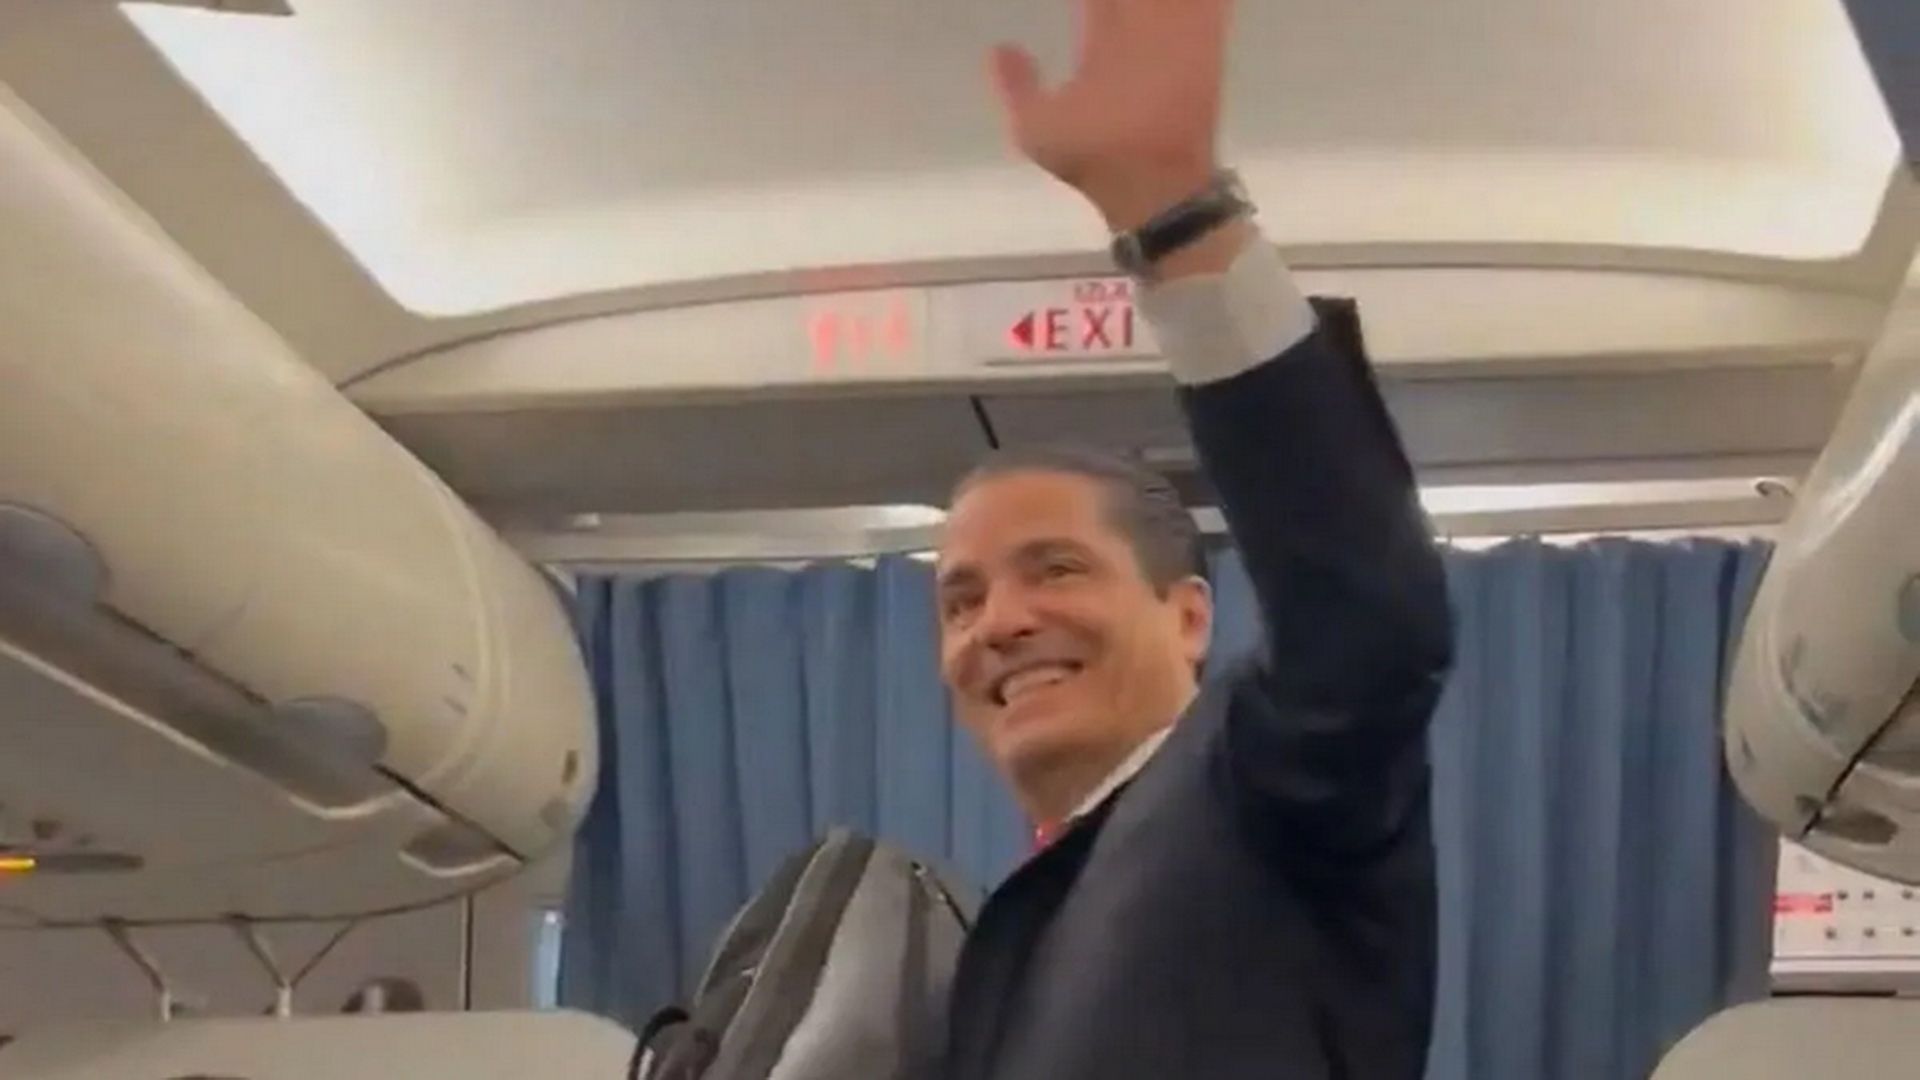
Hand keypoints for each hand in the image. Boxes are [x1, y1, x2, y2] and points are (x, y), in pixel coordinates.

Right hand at [990, 0, 1234, 231]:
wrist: (1162, 190)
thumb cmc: (1098, 157)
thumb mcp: (1037, 130)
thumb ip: (1016, 85)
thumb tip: (1000, 47)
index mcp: (1105, 31)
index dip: (1091, 0)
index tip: (1084, 8)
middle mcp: (1148, 22)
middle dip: (1119, 3)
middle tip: (1101, 13)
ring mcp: (1185, 31)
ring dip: (1151, 6)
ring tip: (1131, 16)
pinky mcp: (1211, 45)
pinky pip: (1213, 4)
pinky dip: (1204, 6)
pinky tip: (1187, 11)